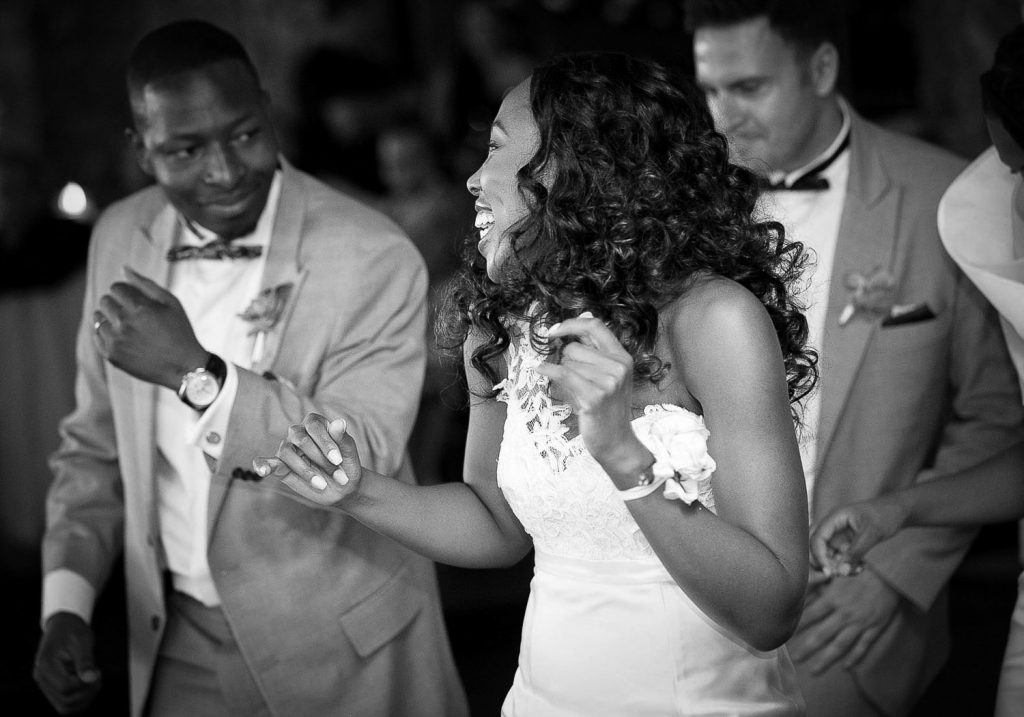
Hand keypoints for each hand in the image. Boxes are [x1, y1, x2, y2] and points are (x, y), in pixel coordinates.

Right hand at [33, 612, 101, 713]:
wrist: (63, 626)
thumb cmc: (73, 630)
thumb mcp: (82, 639)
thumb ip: (86, 659)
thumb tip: (91, 679)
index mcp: (45, 665)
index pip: (65, 688)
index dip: (85, 683)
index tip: (96, 670)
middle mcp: (41, 679)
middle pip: (66, 702)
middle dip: (88, 692)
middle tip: (98, 675)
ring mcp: (46, 686)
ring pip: (66, 708)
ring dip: (86, 698)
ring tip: (94, 679)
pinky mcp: (53, 689)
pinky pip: (67, 705)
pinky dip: (82, 699)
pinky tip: (89, 683)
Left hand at [93, 267, 207, 388]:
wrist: (184, 367)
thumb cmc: (180, 332)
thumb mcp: (171, 303)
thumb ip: (146, 284)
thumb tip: (124, 268)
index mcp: (139, 307)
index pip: (116, 287)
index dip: (127, 292)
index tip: (138, 301)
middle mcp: (124, 322)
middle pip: (105, 301)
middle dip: (118, 303)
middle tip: (135, 315)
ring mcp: (115, 340)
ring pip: (98, 317)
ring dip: (110, 318)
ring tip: (128, 326)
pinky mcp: (111, 355)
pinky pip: (97, 335)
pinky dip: (107, 333)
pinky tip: (123, 337)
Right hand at [253, 413, 362, 505]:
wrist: (343, 488)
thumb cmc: (347, 467)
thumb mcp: (350, 454)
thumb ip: (343, 438)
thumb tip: (339, 421)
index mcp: (316, 424)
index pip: (314, 425)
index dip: (325, 442)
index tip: (338, 460)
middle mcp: (299, 433)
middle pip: (300, 439)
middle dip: (320, 458)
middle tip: (337, 475)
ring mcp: (288, 449)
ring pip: (286, 452)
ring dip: (305, 470)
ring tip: (321, 485)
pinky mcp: (281, 467)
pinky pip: (267, 462)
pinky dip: (262, 465)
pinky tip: (262, 471)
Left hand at [533, 313, 648, 480]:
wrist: (617, 443)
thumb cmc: (607, 409)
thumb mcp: (608, 375)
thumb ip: (595, 347)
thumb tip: (584, 315)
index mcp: (623, 357)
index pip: (595, 326)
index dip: (571, 324)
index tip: (552, 331)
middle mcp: (619, 366)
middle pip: (574, 348)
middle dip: (566, 363)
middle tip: (576, 384)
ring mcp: (608, 382)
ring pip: (567, 363)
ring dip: (565, 377)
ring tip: (578, 394)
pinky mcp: (594, 397)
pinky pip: (562, 374)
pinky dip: (547, 370)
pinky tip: (538, 369)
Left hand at [789, 568, 900, 674]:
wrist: (889, 575)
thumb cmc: (859, 572)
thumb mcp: (835, 575)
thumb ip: (817, 584)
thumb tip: (800, 589)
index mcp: (833, 599)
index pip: (811, 616)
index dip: (797, 626)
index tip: (786, 634)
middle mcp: (845, 614)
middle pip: (822, 635)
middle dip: (807, 648)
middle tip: (794, 658)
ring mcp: (860, 623)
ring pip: (841, 646)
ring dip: (826, 660)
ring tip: (814, 671)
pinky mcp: (875, 629)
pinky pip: (863, 647)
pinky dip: (854, 658)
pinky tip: (845, 667)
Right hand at [810, 497, 907, 575]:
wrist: (900, 511)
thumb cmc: (886, 515)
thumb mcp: (871, 534)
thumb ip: (855, 553)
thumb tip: (841, 572)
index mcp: (835, 517)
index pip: (817, 538)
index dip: (819, 556)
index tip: (830, 572)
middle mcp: (833, 526)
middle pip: (816, 546)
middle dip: (825, 562)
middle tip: (839, 573)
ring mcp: (840, 534)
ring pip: (829, 554)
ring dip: (839, 565)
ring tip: (858, 569)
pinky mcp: (847, 542)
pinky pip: (841, 557)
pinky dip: (848, 564)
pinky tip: (862, 566)